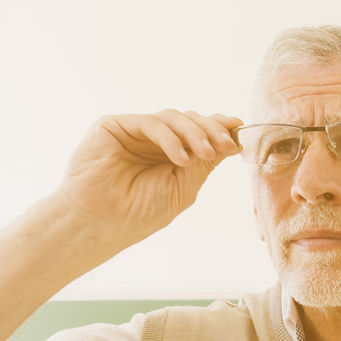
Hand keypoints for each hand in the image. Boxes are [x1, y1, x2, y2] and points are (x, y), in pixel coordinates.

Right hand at [53, 109, 242, 241]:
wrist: (100, 223)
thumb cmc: (138, 213)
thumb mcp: (183, 187)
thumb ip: (204, 162)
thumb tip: (233, 139)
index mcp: (170, 155)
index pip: (199, 133)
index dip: (220, 128)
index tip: (240, 131)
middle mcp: (153, 141)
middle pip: (189, 120)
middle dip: (212, 130)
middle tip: (227, 144)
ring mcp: (134, 132)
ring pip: (173, 117)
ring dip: (195, 133)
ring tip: (206, 153)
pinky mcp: (114, 126)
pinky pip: (151, 123)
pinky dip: (170, 138)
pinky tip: (181, 158)